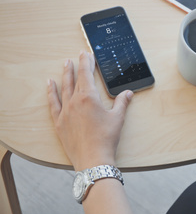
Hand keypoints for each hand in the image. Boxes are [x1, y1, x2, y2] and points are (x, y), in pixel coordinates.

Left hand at [47, 51, 133, 170]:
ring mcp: (65, 111)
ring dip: (65, 75)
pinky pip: (53, 103)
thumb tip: (127, 93)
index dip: (87, 62)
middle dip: (77, 66)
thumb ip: (122, 103)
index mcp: (89, 97)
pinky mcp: (59, 122)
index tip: (87, 54)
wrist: (93, 159)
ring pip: (64, 88)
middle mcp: (75, 101)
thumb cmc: (106, 138)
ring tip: (65, 64)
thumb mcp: (118, 118)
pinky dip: (51, 93)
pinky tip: (50, 85)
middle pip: (76, 79)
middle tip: (78, 56)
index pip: (87, 74)